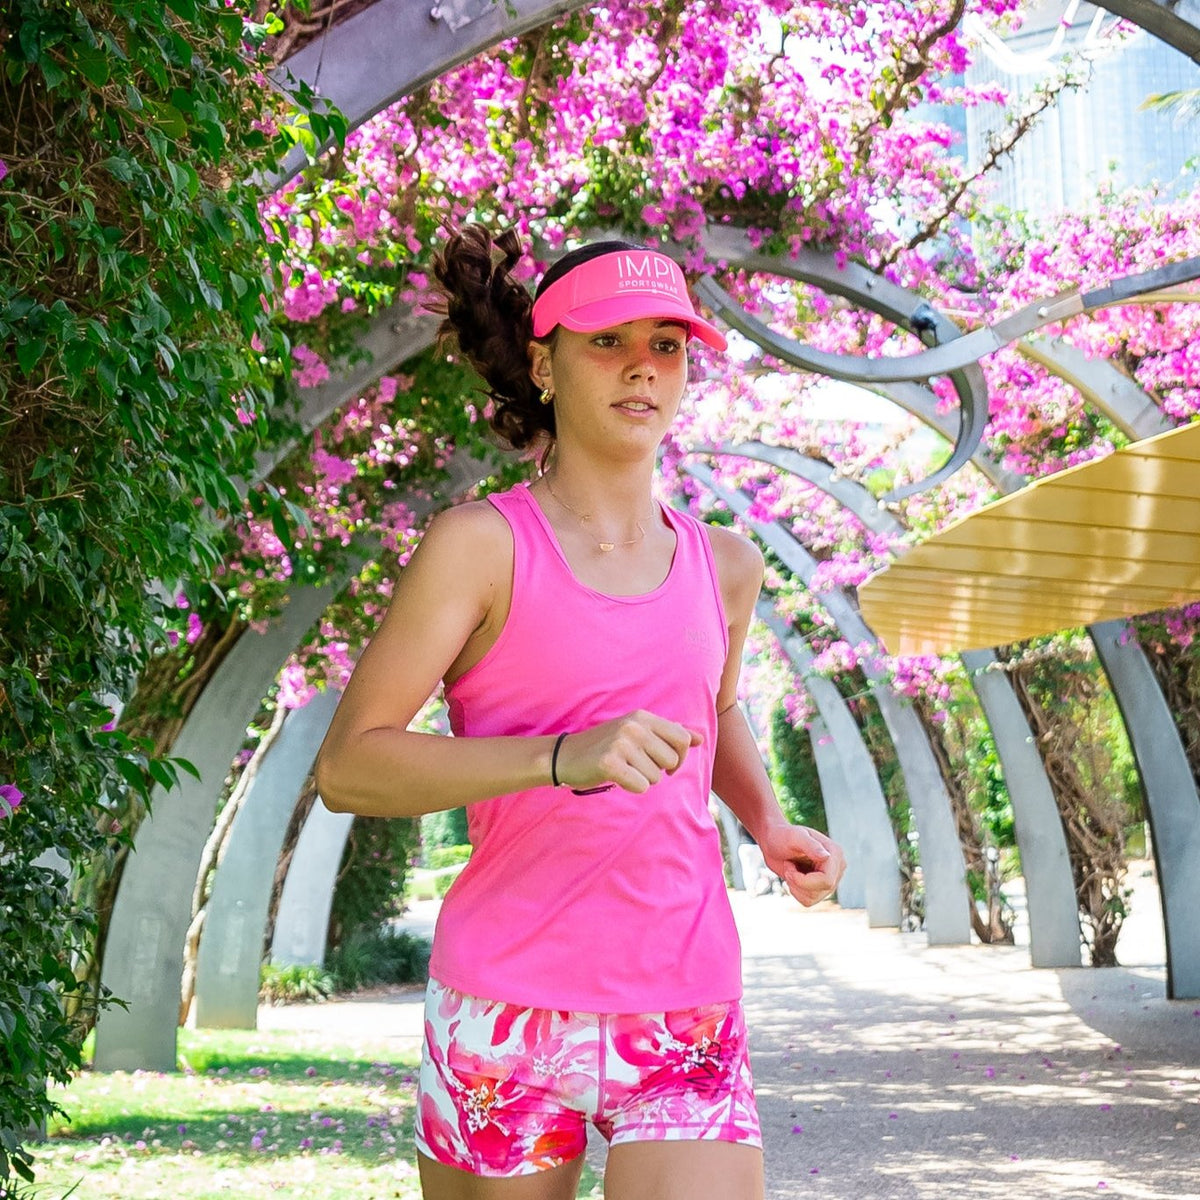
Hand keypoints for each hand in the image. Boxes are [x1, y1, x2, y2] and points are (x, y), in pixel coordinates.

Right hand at [555, 710, 702, 794]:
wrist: (567, 756)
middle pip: (671, 761)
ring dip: (642, 779)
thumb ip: (669, 734)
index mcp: (643, 717)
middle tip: (636, 765)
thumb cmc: (607, 745)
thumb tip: (699, 738)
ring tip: (624, 769)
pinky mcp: (610, 763)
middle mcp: (634, 726)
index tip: (664, 763)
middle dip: (658, 770)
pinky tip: (617, 778)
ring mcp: (621, 743)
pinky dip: (631, 787)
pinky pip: (641, 786)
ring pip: (656, 777)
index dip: (679, 757)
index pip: (682, 739)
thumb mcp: (638, 732)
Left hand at [759, 824, 845, 907]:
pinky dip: (796, 891)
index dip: (804, 880)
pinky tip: (793, 876)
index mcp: (835, 853)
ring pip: (813, 898)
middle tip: (788, 866)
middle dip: (798, 882)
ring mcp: (830, 879)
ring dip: (795, 886)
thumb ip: (810, 845)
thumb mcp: (794, 837)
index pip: (827, 880)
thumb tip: (826, 857)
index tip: (788, 868)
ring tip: (791, 869)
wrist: (773, 842)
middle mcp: (837, 867)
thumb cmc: (782, 836)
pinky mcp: (820, 888)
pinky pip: (809, 901)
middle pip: (822, 890)